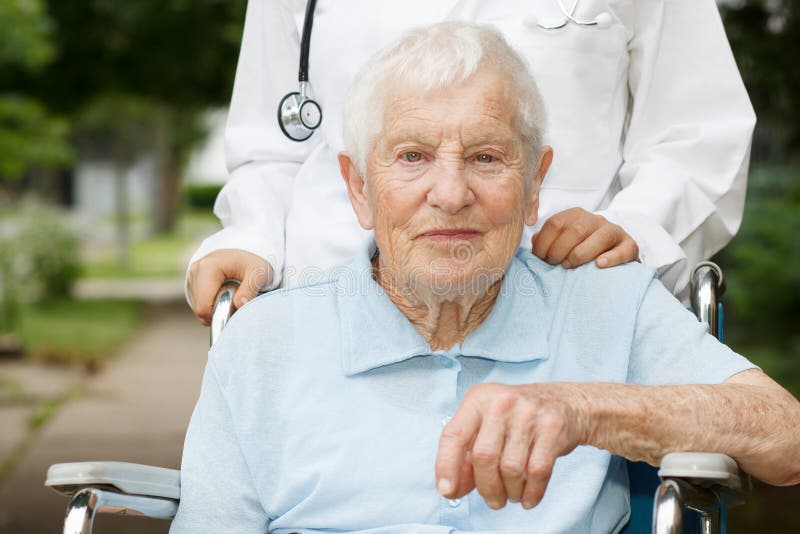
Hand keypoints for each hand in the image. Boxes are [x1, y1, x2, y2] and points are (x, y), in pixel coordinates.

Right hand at [187, 249, 273, 324]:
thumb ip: (250, 289)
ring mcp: (191, 276)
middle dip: (219, 311)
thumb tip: (239, 304)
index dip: (220, 315)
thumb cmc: (252, 264)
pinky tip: (223, 294)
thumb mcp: (258, 273)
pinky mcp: (191, 281)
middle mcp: (196, 270)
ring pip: (198, 308)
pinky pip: (198, 303)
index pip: (203, 307)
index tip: (236, 307)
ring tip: (230, 295)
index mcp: (209, 267)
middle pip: (200, 309)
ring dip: (215, 308)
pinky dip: (211, 304)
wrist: (245, 255)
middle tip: (235, 300)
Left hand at [435, 383, 587, 509]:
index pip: (453, 435)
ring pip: (511, 468)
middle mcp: (501, 402)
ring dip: (510, 492)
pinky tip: (528, 497)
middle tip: (493, 500)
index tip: (447, 490)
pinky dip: (531, 493)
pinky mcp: (552, 427)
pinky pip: (537, 472)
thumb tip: (451, 489)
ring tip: (512, 494)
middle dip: (486, 487)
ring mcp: (528, 413)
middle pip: (483, 456)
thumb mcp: (487, 426)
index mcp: (478, 399)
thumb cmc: (517, 418)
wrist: (564, 402)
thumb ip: (467, 456)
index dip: (446, 466)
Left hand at [532, 208, 637, 268]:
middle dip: (559, 250)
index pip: (555, 223)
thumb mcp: (563, 242)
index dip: (543, 242)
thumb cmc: (581, 250)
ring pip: (600, 237)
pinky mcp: (630, 245)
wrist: (614, 254)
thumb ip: (548, 240)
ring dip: (580, 254)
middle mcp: (595, 219)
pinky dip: (611, 258)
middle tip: (554, 264)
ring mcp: (614, 231)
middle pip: (575, 230)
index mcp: (576, 216)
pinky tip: (599, 265)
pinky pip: (623, 249)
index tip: (540, 258)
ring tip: (570, 266)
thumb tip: (535, 242)